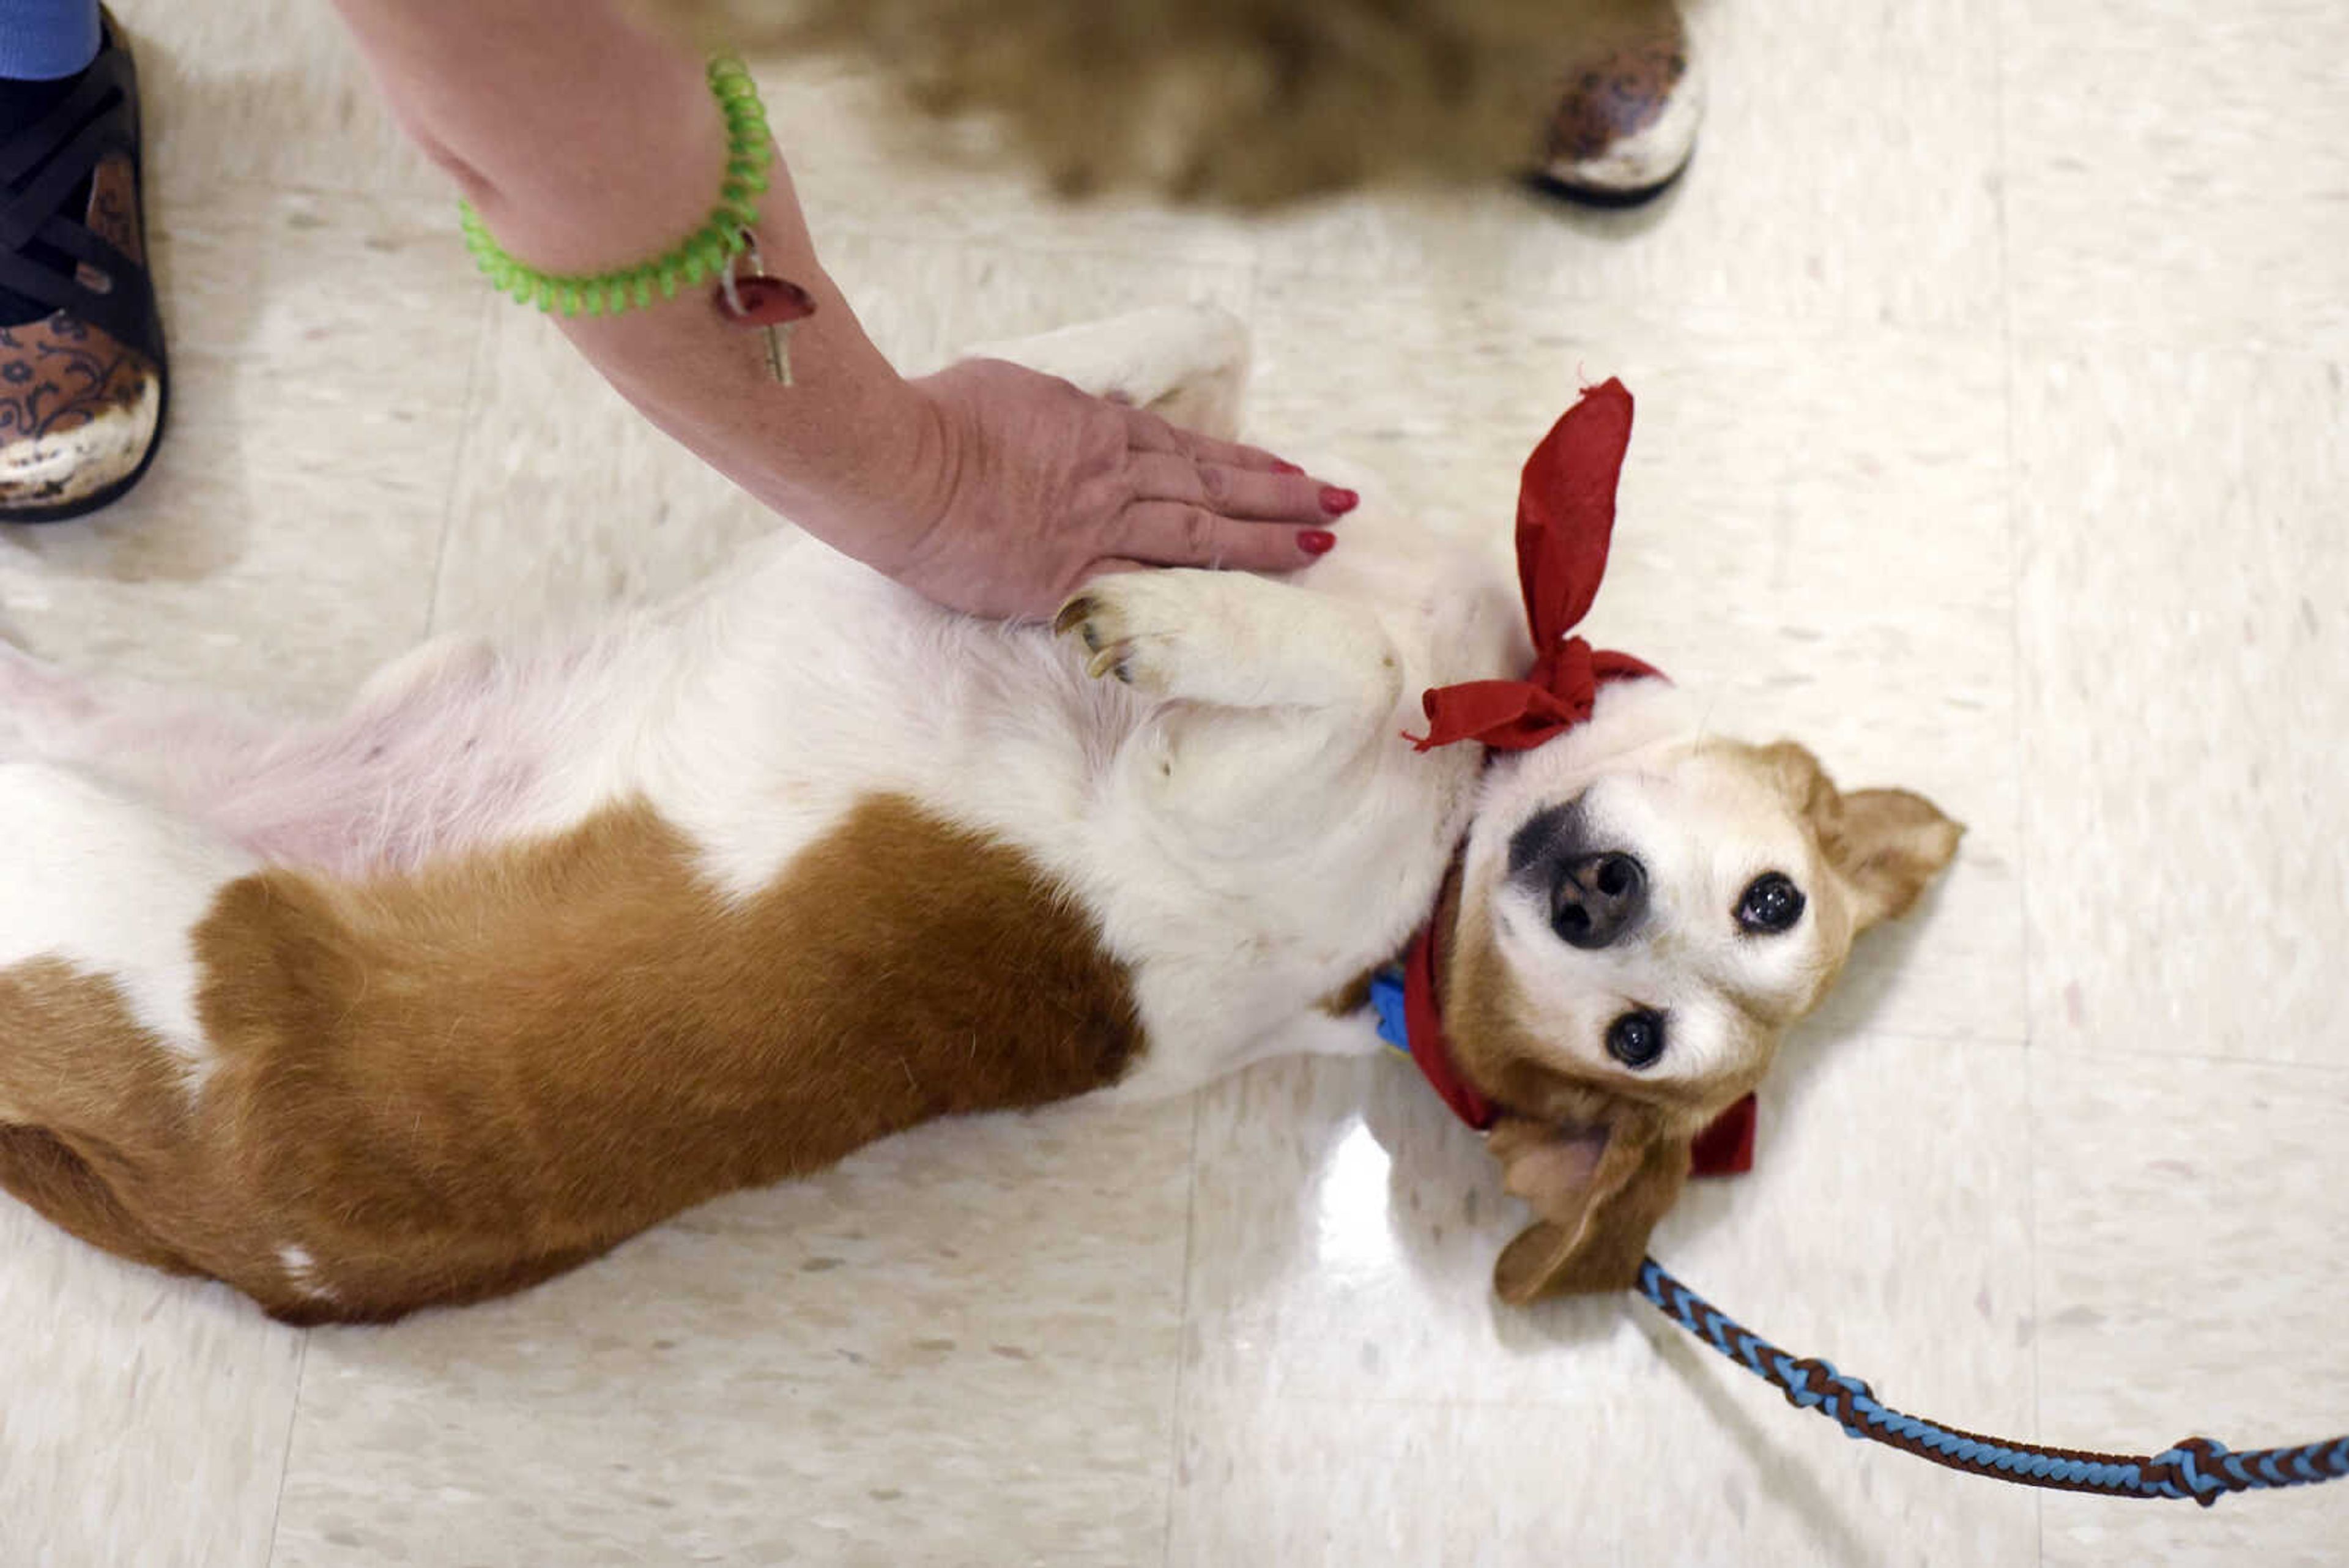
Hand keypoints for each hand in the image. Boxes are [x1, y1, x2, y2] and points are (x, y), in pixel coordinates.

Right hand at [880, 358, 1356, 620]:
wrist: (894, 465)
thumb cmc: (933, 417)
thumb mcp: (1008, 389)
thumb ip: (1053, 412)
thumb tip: (1071, 419)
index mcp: (1096, 428)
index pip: (1188, 448)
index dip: (1244, 460)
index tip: (1288, 469)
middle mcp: (1111, 476)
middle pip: (1213, 487)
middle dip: (1281, 495)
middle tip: (1338, 503)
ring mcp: (1095, 528)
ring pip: (1199, 533)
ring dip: (1264, 540)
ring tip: (1319, 543)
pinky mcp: (1069, 577)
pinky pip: (1149, 586)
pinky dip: (1198, 590)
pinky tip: (1242, 598)